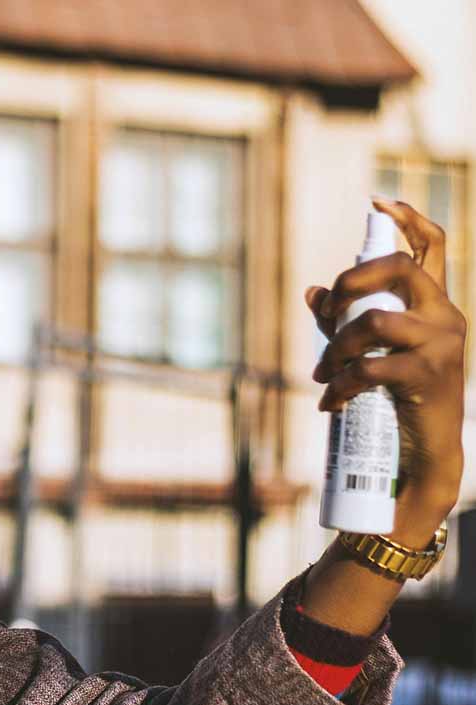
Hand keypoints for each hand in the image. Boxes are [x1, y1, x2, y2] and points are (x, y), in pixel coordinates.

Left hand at [305, 199, 465, 548]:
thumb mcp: (371, 351)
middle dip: (352, 280)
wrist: (425, 450)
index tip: (378, 201)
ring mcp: (441, 344)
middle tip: (330, 308)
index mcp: (434, 304)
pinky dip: (339, 384)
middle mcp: (445, 315)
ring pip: (376, 321)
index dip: (408, 219)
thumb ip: (343, 320)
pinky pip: (369, 367)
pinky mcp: (427, 375)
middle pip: (400, 268)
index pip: (433, 247)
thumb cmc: (397, 394)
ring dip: (337, 346)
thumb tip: (311, 291)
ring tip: (323, 371)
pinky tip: (329, 401)